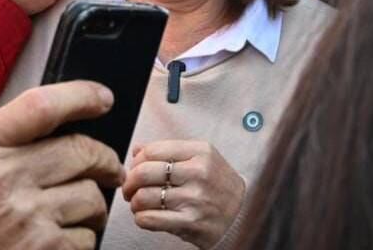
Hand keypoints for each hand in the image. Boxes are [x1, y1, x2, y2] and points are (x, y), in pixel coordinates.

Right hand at [0, 81, 124, 249]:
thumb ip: (0, 141)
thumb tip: (52, 127)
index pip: (42, 106)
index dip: (81, 96)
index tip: (102, 98)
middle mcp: (4, 177)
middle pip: (81, 150)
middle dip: (105, 160)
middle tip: (110, 168)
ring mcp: (25, 215)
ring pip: (90, 196)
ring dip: (92, 206)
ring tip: (80, 211)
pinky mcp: (41, 249)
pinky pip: (85, 237)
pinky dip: (81, 239)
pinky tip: (62, 239)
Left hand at [123, 140, 245, 248]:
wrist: (243, 212)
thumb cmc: (216, 182)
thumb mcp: (200, 157)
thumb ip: (168, 151)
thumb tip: (136, 149)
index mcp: (200, 152)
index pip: (152, 150)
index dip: (137, 161)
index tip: (136, 168)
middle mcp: (198, 173)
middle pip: (144, 172)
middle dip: (130, 182)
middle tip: (130, 188)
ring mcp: (194, 199)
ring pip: (144, 197)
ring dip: (134, 202)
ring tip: (138, 203)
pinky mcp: (190, 222)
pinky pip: (150, 219)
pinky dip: (140, 218)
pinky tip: (145, 216)